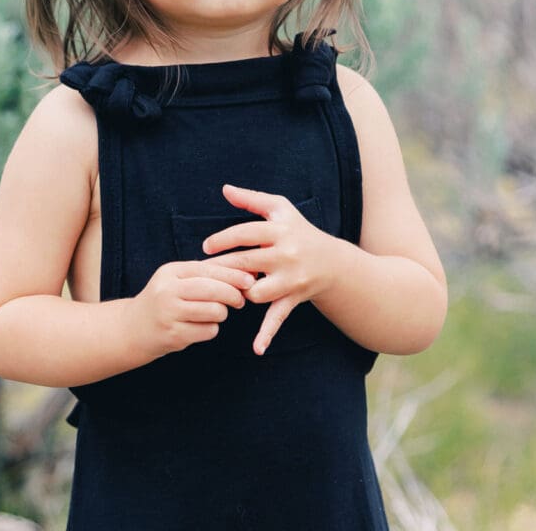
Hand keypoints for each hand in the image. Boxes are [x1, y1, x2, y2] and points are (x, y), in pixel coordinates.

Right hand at [133, 259, 255, 358]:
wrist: (133, 328)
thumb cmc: (164, 300)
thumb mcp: (176, 280)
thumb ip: (205, 275)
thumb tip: (243, 274)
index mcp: (170, 272)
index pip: (208, 270)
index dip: (232, 275)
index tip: (250, 280)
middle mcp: (167, 291)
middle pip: (213, 290)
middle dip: (233, 295)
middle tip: (240, 301)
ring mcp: (169, 314)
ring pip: (214, 312)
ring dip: (221, 314)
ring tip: (214, 314)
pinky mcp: (174, 335)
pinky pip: (208, 331)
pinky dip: (211, 329)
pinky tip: (200, 327)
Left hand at [202, 184, 336, 355]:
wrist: (332, 262)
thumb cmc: (299, 230)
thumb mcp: (280, 209)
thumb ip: (251, 199)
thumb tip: (224, 189)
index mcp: (280, 230)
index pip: (247, 233)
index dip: (224, 239)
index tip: (205, 246)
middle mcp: (287, 254)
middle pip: (248, 262)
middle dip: (223, 268)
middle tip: (203, 272)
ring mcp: (291, 279)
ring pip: (258, 291)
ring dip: (240, 294)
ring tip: (225, 291)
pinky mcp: (293, 299)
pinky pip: (279, 318)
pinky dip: (268, 334)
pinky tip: (256, 348)